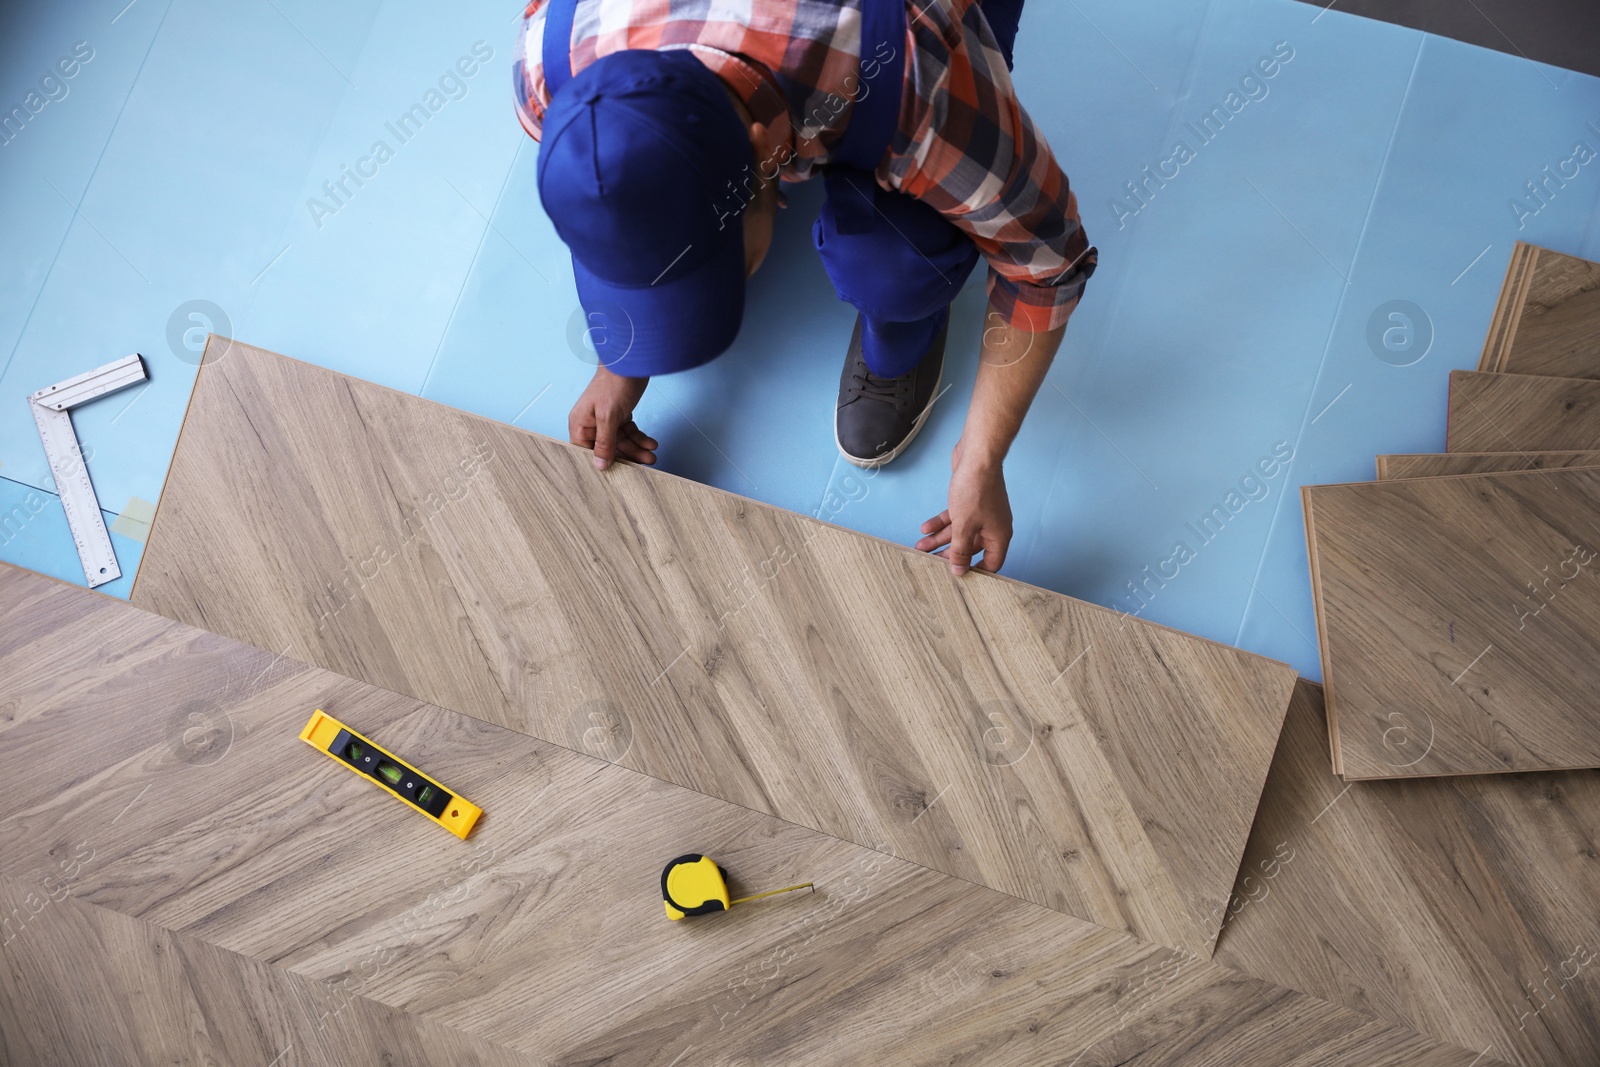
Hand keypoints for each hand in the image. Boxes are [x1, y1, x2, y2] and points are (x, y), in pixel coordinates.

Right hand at [568, 366, 655, 468]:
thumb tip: (599, 465)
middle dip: (628, 455)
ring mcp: (606, 418)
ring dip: (637, 448)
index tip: (617, 473)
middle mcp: (591, 423)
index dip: (601, 462)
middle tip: (645, 463)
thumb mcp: (608, 417)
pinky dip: (640, 438)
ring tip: (652, 455)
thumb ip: (604, 442)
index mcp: (580, 423)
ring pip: (621, 441)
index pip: (587, 452)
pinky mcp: (619, 414)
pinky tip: (651, 443)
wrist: (631, 361)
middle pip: (608, 448)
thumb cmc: (614, 383)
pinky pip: (629, 432)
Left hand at [916, 440, 1012, 574]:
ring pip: (959, 532)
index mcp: (999, 535)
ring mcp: (981, 514)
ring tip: (920, 547)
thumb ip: (960, 550)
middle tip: (931, 562)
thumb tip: (959, 571)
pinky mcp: (970, 502)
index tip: (960, 578)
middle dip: (949, 555)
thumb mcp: (964, 525)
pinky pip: (955, 518)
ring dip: (939, 539)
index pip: (992, 563)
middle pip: (970, 548)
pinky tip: (925, 528)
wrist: (977, 456)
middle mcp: (992, 526)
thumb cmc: (977, 489)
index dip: (977, 572)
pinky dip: (941, 523)